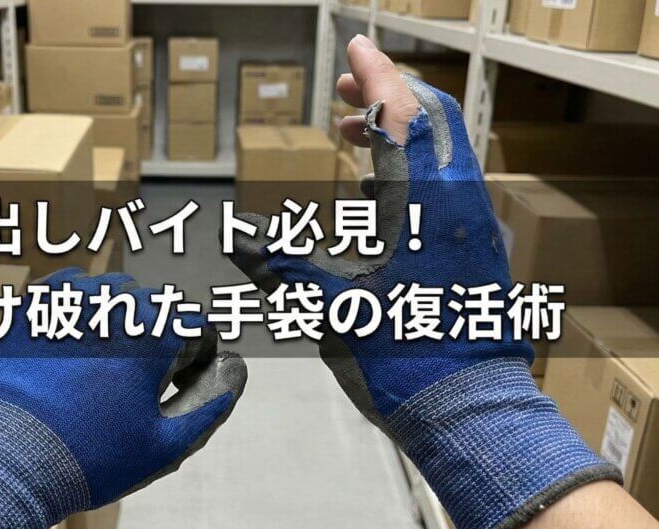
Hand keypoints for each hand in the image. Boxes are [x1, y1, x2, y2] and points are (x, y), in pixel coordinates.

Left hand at [0, 269, 246, 528]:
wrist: (6, 461)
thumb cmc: (86, 456)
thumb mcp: (163, 445)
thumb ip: (209, 405)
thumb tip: (235, 374)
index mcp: (153, 332)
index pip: (194, 325)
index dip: (193, 356)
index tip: (176, 381)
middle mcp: (114, 302)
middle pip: (154, 306)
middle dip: (154, 337)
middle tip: (132, 383)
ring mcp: (69, 297)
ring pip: (113, 291)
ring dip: (117, 318)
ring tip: (98, 364)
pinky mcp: (32, 302)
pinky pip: (69, 287)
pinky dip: (78, 307)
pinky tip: (69, 345)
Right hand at [227, 36, 619, 528]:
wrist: (467, 403)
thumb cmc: (396, 353)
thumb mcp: (328, 306)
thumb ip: (279, 263)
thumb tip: (233, 235)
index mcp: (416, 201)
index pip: (398, 112)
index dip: (375, 72)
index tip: (355, 44)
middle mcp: (453, 195)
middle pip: (430, 115)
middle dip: (387, 92)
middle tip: (345, 92)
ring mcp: (473, 216)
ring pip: (444, 143)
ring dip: (401, 125)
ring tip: (355, 136)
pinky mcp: (479, 239)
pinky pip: (450, 172)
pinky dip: (417, 157)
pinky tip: (386, 186)